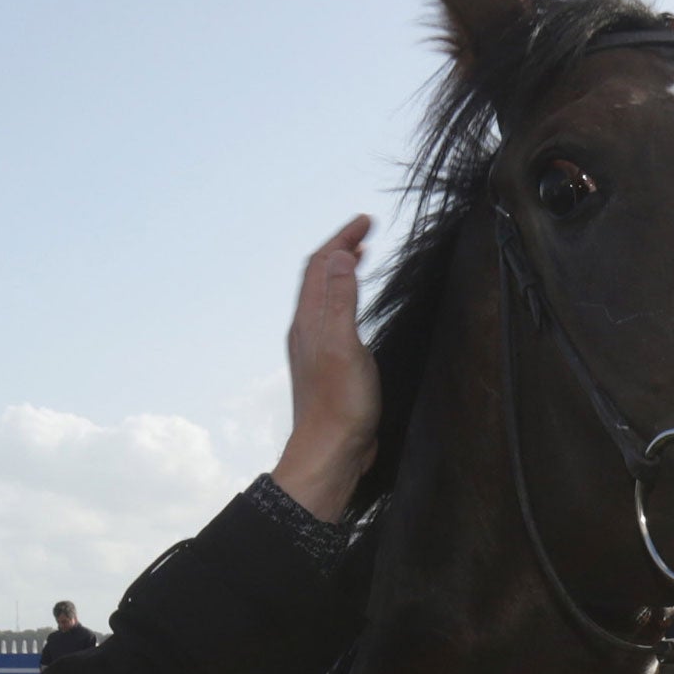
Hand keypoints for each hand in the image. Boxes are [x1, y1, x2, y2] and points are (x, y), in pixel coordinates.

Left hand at [271, 216, 379, 522]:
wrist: (330, 452)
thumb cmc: (340, 405)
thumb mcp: (345, 346)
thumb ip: (342, 300)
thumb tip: (341, 255)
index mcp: (309, 321)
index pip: (320, 265)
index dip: (341, 238)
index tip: (366, 221)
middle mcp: (307, 330)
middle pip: (318, 277)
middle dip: (339, 249)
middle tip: (365, 233)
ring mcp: (315, 348)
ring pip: (323, 297)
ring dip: (341, 272)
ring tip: (360, 258)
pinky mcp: (328, 365)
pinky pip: (332, 317)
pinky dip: (345, 298)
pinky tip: (356, 309)